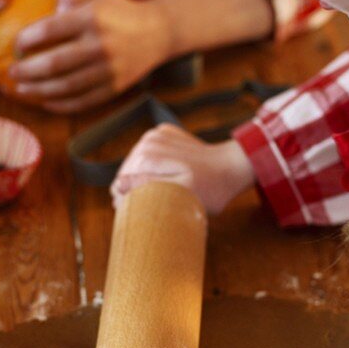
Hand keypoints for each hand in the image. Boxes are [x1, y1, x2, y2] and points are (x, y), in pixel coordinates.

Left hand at [8, 0, 168, 112]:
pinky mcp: (114, 88)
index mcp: (93, 19)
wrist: (157, 32)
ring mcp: (108, 70)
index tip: (14, 44)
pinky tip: (44, 101)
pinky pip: (82, 101)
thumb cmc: (117, 8)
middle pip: (54, 64)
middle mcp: (101, 46)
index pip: (50, 30)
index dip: (27, 39)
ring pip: (66, 87)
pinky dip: (60, 104)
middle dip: (26, 70)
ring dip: (38, 91)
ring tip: (20, 89)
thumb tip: (47, 3)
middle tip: (10, 71)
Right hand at [111, 124, 254, 213]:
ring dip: (142, 178)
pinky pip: (145, 155)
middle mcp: (148, 140)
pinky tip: (166, 174)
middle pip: (126, 173)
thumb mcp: (179, 195)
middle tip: (154, 206)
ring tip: (161, 190)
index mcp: (148, 155)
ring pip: (134, 164)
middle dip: (134, 190)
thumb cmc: (209, 189)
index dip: (128, 202)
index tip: (144, 214)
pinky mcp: (162, 133)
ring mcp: (155, 134)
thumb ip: (146, 188)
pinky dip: (152, 167)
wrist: (230, 168)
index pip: (121, 183)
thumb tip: (117, 185)